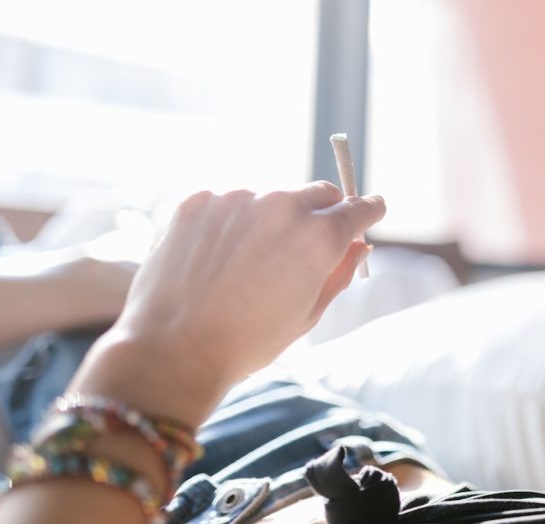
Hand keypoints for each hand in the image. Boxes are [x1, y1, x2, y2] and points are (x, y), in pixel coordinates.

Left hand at [71, 183, 384, 426]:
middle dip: (323, 212)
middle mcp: (282, 206)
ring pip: (271, 198)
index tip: (372, 209)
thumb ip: (338, 273)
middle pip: (319, 194)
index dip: (369, 210)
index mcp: (318, 237)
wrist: (171, 350)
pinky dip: (233, 223)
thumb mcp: (306, 315)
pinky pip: (231, 204)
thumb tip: (359, 245)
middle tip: (310, 242)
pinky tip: (218, 259)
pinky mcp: (201, 200)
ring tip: (249, 264)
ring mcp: (239, 199)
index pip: (358, 209)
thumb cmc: (246, 342)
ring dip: (272, 219)